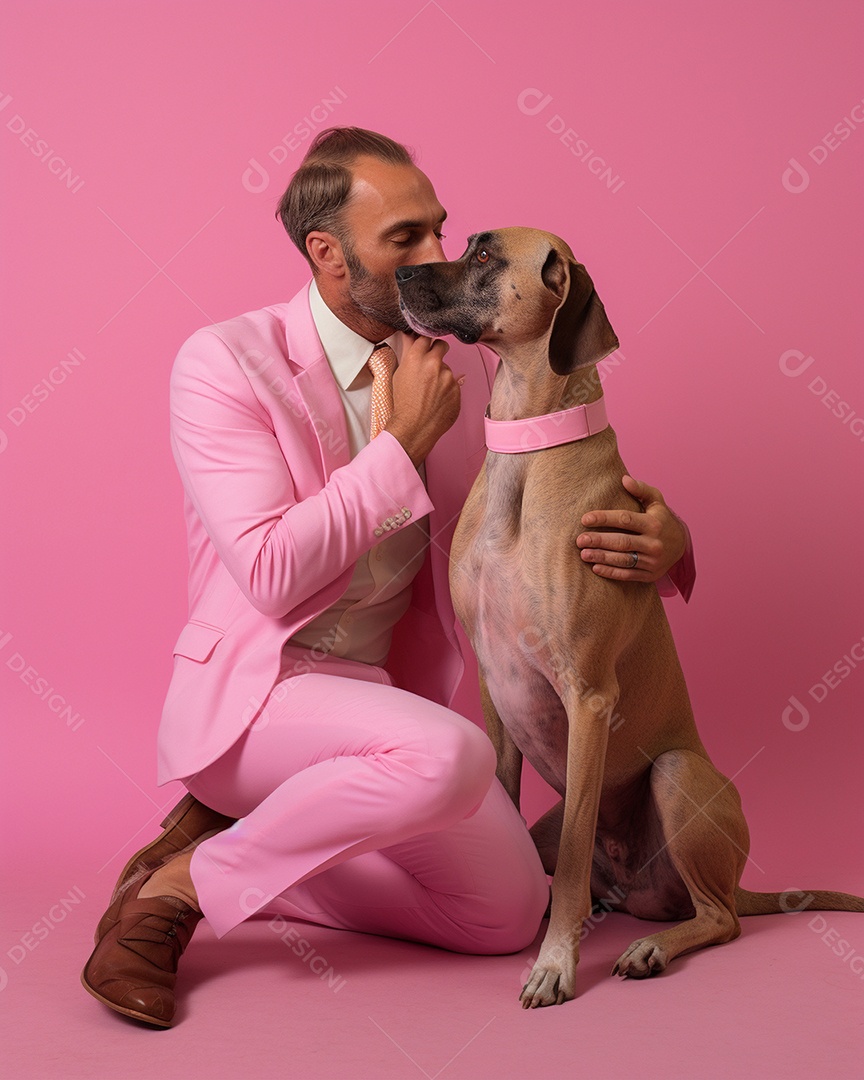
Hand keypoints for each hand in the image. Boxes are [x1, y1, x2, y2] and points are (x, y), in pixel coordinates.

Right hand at [387, 336, 463, 465]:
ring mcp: (448, 377)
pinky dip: (448, 390)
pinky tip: (437, 400)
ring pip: (447, 368)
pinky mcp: (457, 389)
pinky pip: (454, 384)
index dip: (426, 343)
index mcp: (417, 358)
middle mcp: (434, 364)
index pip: (426, 338)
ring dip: (442, 376)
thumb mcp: (400, 374)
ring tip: (430, 392)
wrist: (414, 427)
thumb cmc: (403, 403)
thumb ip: (408, 352)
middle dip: (438, 351)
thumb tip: (410, 335)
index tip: (426, 347)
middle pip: (442, 346)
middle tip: (432, 363)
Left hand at [576, 475, 685, 582]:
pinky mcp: (650, 575)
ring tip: (583, 554)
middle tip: (580, 540)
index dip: (604, 519)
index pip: (625, 519)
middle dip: (599, 541)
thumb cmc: (662, 519)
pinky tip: (596, 568)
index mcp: (654, 523)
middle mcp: (654, 543)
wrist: (681, 546)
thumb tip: (624, 479)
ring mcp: (652, 561)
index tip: (585, 519)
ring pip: (623, 560)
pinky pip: (628, 575)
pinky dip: (611, 572)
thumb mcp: (656, 502)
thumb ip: (641, 489)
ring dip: (602, 557)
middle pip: (622, 542)